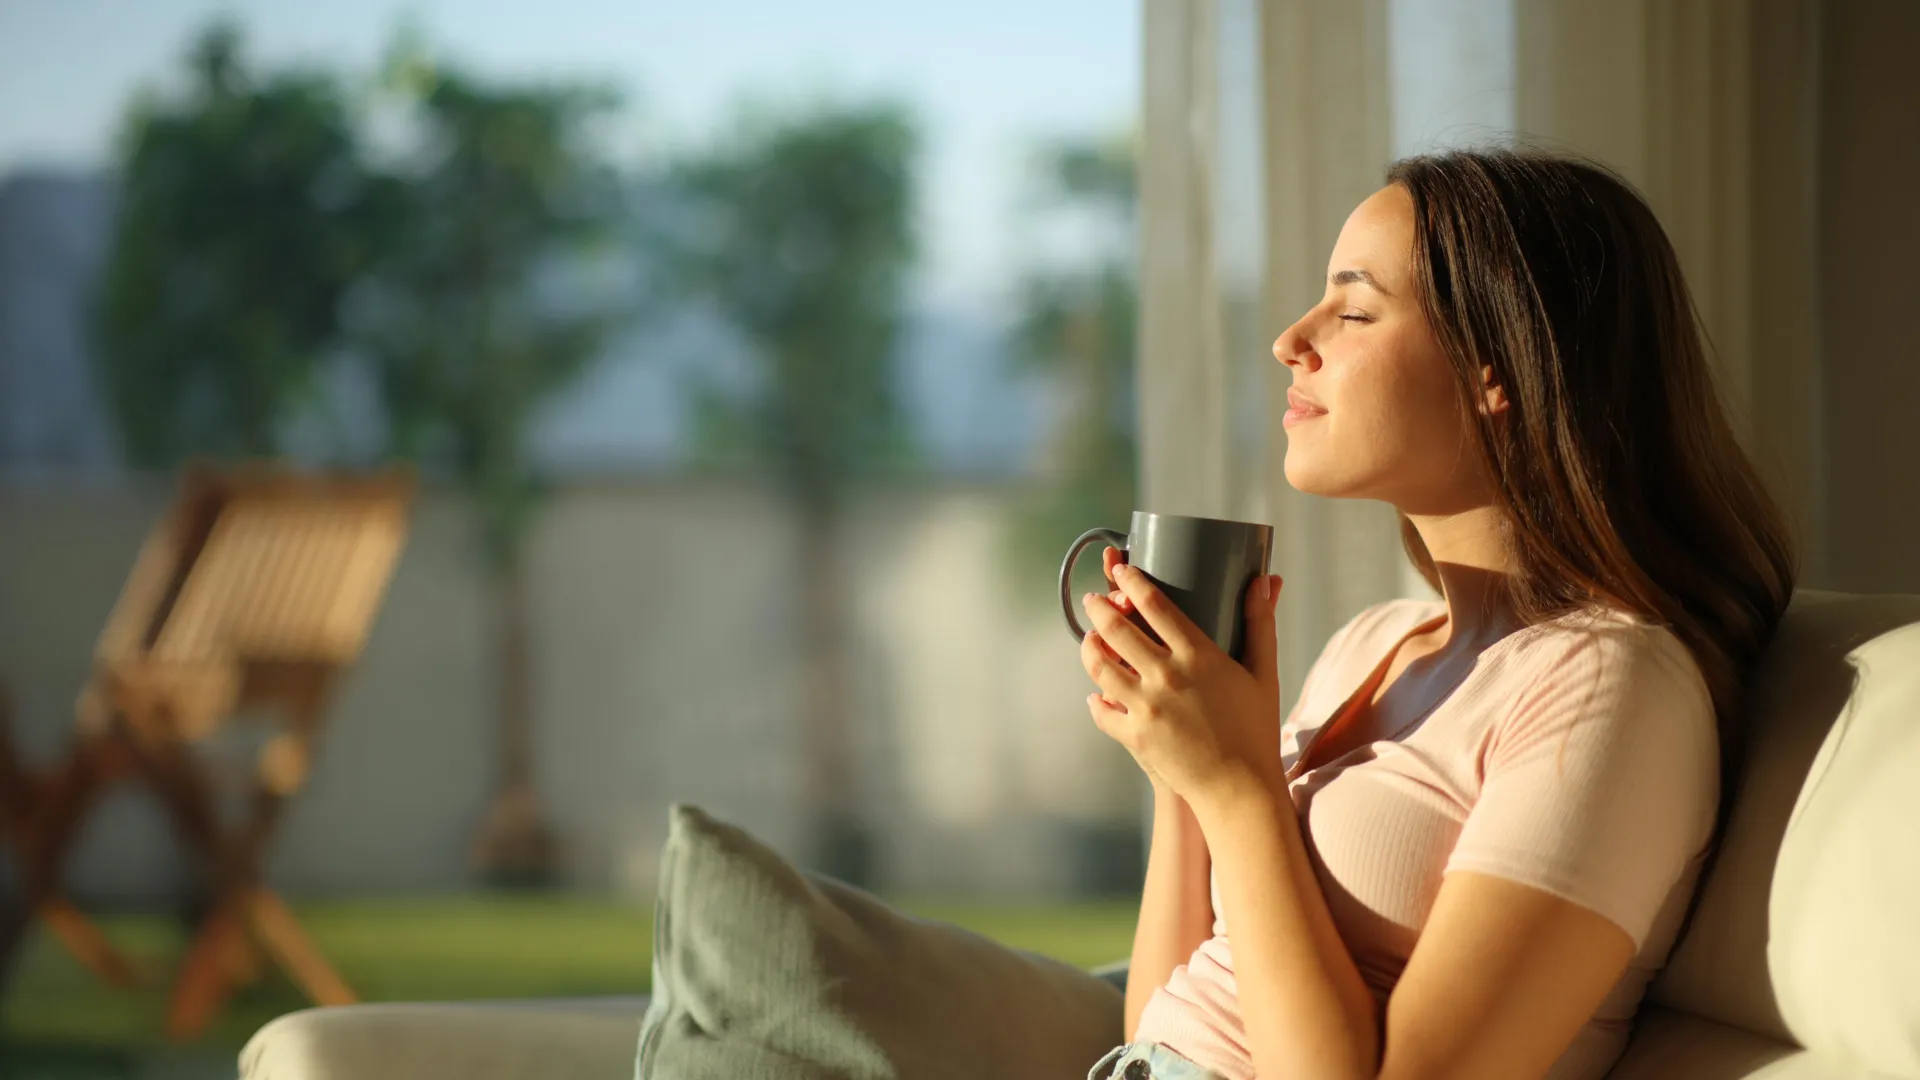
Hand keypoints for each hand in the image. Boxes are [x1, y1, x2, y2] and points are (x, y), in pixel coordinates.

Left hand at [1078, 554, 1285, 806]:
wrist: (1240, 788)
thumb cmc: (1256, 729)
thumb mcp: (1263, 673)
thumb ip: (1260, 624)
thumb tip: (1264, 580)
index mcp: (1198, 655)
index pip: (1155, 605)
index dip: (1132, 581)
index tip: (1120, 569)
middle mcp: (1167, 676)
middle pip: (1117, 629)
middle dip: (1099, 607)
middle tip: (1093, 599)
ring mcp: (1146, 707)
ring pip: (1100, 665)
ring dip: (1089, 646)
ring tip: (1089, 638)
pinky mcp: (1135, 736)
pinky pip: (1101, 711)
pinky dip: (1095, 700)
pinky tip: (1095, 693)